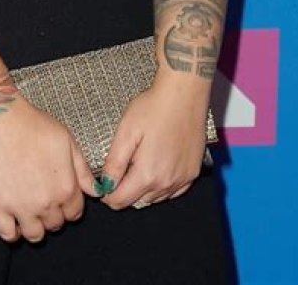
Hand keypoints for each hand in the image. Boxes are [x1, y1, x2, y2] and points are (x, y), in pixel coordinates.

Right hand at [0, 95, 98, 242]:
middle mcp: (46, 203)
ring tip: (31, 212)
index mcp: (66, 188)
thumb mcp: (67, 141)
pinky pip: (8, 234)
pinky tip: (14, 221)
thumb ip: (83, 170)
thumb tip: (97, 191)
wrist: (0, 121)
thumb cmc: (33, 125)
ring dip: (36, 226)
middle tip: (44, 199)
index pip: (74, 213)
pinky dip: (13, 232)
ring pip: (35, 235)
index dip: (70, 206)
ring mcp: (22, 208)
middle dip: (54, 214)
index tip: (62, 199)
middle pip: (56, 224)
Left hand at [98, 72, 209, 210]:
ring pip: (155, 198)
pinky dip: (162, 186)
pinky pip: (173, 191)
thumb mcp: (126, 132)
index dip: (107, 194)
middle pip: (138, 202)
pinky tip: (157, 167)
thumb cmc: (154, 107)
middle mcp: (167, 183)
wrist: (184, 94)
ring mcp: (182, 179)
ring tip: (138, 164)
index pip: (120, 201)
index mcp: (147, 175)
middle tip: (120, 169)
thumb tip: (105, 185)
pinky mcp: (193, 172)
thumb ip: (114, 163)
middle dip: (125, 191)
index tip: (103, 183)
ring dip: (143, 189)